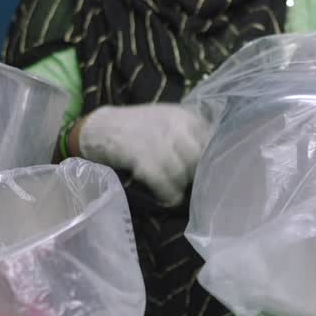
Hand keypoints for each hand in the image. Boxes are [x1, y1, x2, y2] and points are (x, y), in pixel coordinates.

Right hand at [77, 104, 209, 206]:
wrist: (101, 129)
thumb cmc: (139, 129)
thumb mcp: (169, 122)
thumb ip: (192, 136)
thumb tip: (214, 160)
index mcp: (185, 116)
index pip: (212, 141)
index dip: (211, 161)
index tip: (208, 173)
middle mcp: (175, 125)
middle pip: (199, 159)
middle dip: (196, 175)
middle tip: (190, 185)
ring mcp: (158, 140)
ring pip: (183, 173)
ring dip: (181, 187)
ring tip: (176, 192)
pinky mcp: (142, 157)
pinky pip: (165, 183)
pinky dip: (168, 195)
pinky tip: (168, 199)